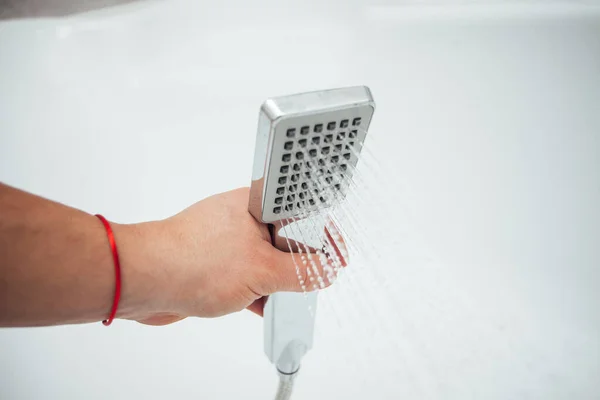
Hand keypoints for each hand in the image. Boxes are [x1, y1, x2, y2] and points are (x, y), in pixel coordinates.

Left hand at [114, 188, 340, 324]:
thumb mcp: (262, 270)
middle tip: (318, 278)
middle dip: (302, 261)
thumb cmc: (193, 261)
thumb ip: (299, 271)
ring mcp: (229, 240)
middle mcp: (243, 217)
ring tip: (286, 296)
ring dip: (279, 280)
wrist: (144, 281)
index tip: (338, 255)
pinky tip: (263, 306)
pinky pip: (249, 274)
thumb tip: (323, 271)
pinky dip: (259, 290)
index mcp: (256, 203)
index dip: (325, 233)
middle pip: (287, 237)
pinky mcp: (217, 262)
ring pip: (267, 259)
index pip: (303, 210)